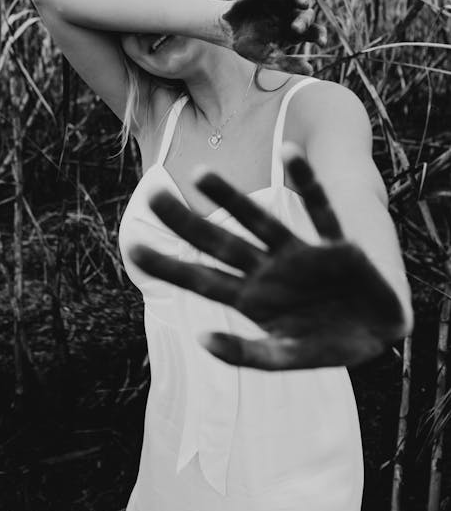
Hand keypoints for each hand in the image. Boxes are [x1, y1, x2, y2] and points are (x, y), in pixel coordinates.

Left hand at [129, 145, 409, 370]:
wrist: (378, 333)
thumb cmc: (328, 343)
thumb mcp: (289, 358)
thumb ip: (250, 355)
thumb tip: (202, 340)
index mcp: (253, 299)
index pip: (203, 280)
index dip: (170, 266)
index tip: (133, 249)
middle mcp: (270, 270)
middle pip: (221, 243)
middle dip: (187, 223)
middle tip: (151, 195)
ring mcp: (300, 255)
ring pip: (260, 222)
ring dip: (233, 200)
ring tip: (201, 174)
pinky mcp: (335, 247)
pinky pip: (321, 210)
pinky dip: (309, 184)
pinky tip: (292, 153)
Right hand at [221, 0, 325, 72]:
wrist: (228, 30)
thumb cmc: (251, 47)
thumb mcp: (268, 58)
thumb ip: (288, 64)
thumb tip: (311, 71)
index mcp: (296, 32)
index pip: (313, 32)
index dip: (319, 35)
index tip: (321, 42)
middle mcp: (293, 14)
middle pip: (306, 15)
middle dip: (304, 21)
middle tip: (297, 28)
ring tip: (301, 1)